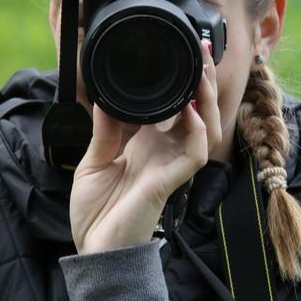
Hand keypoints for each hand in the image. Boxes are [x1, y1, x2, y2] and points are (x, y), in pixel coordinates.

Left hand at [69, 40, 220, 253]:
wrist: (95, 249)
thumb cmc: (96, 212)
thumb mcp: (93, 162)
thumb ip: (104, 131)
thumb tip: (105, 98)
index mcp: (147, 145)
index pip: (174, 107)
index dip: (183, 83)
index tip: (182, 54)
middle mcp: (165, 151)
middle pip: (198, 110)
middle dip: (202, 81)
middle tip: (200, 51)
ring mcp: (172, 165)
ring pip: (206, 127)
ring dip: (207, 99)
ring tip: (202, 72)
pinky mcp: (172, 181)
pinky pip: (196, 152)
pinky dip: (199, 130)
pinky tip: (193, 111)